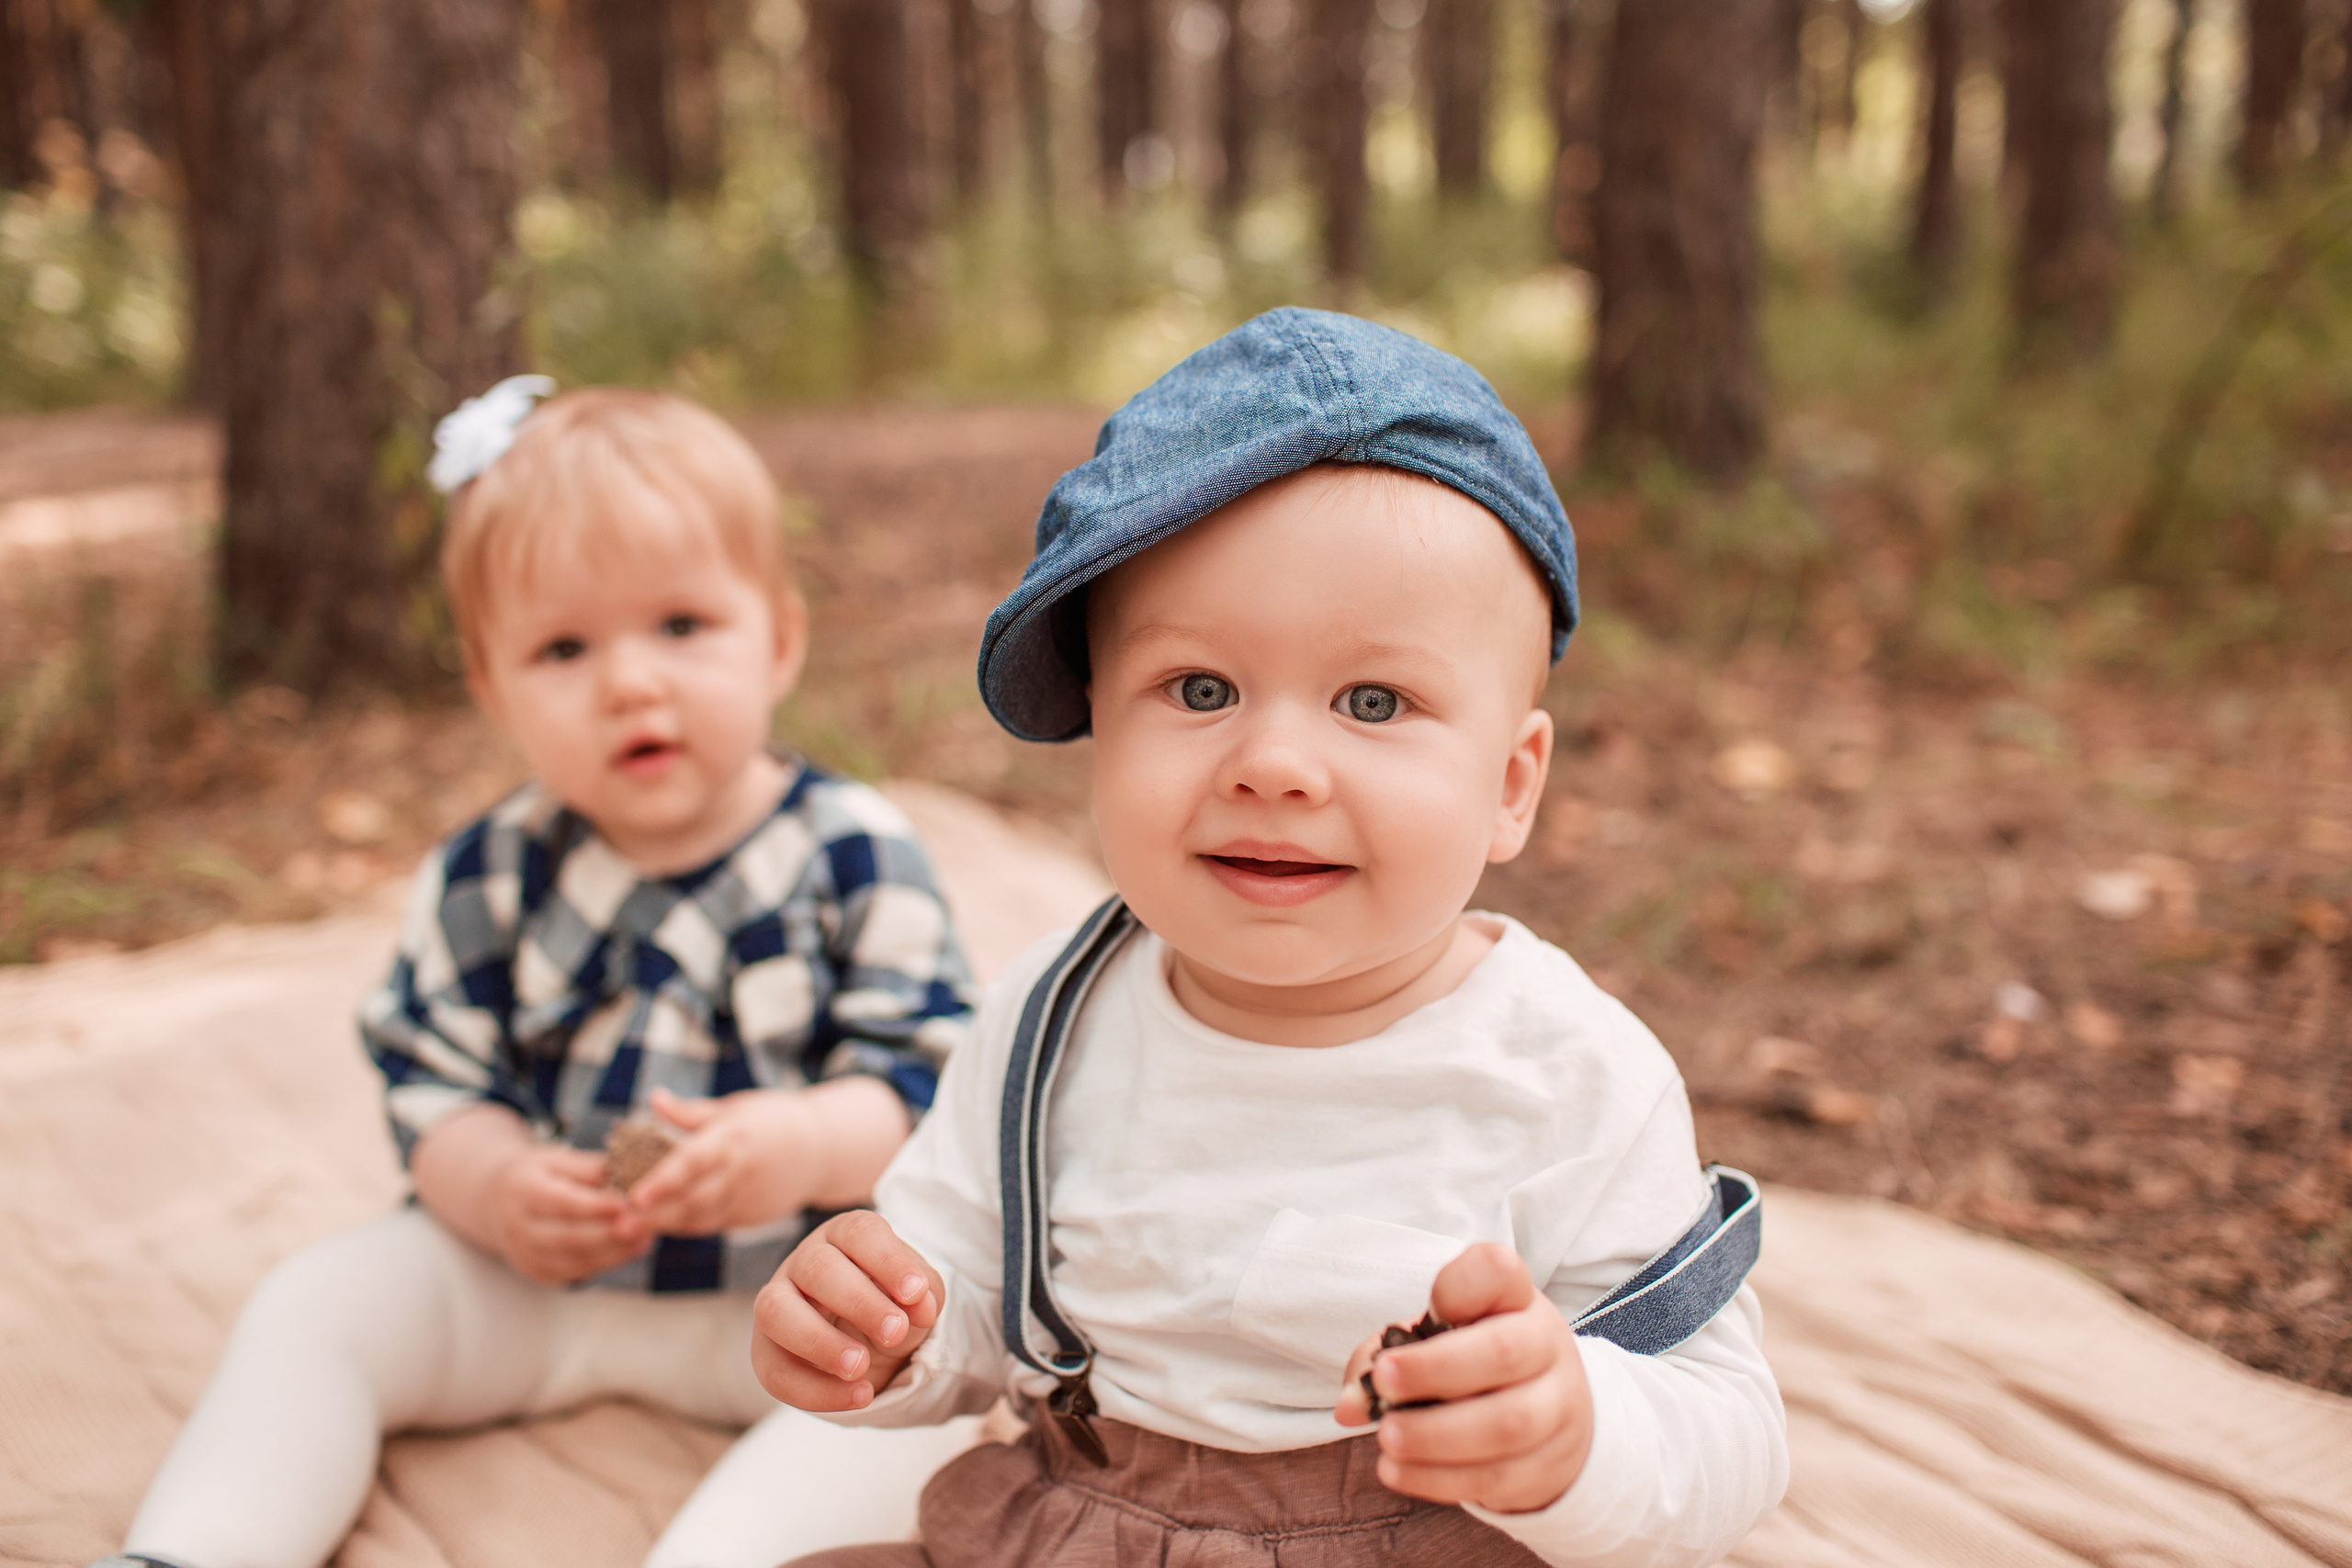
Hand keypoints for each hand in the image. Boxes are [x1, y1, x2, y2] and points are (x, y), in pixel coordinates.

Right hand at [488, 1143, 651, 1284]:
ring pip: (575, 1259)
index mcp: (521, 1190)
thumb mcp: (556, 1159)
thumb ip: (590, 1167)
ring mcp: (525, 1255)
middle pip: (568, 1237)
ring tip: (647, 1237)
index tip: (625, 1203)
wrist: (495, 1202)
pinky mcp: (537, 1272)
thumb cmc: (536, 1175)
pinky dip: (606, 1262)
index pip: (560, 1202)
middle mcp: (518, 1227)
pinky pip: (576, 1272)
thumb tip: (629, 1172)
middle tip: (644, 1225)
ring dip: (614, 1251)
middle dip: (609, 1233)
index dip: (594, 1206)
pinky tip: (631, 1249)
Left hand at [626, 1086, 825, 1234]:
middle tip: (618, 1223)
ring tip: (629, 1227)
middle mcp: (742, 1171)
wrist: (823, 1148)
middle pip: (693, 1200)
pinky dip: (685, 1226)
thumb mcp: (736, 1107)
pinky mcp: (752, 1216)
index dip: (663, 1181)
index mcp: (735, 1138)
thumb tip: (654, 1098)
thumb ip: (691, 1112)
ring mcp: (749, 1197)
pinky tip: (660, 1224)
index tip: (632, 1195)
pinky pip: (713, 1225)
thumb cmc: (772, 1120)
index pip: (693, 1162)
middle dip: (654, 1214)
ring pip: (701, 1218)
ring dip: (665, 1225)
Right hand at [752, 1210, 942, 1412]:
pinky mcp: (765, 1350)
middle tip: (894, 1331)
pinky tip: (859, 1396)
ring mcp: (776, 1302)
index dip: (888, 1260)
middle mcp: (804, 1261)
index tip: (916, 1292)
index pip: (860, 1233)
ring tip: (860, 1366)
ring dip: (819, 1342)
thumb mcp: (917, 1296)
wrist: (870, 1342)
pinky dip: (816, 1390)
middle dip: (858, 1302)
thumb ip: (924, 1294)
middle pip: (817, 1267)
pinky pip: (776, 1371)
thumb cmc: (892, 1303)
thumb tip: (922, 1306)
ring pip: (776, 1311)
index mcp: (844, 1235)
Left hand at [1335, 1242, 1593, 1513]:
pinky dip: (1438, 1479)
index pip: (1499, 1271)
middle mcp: (1545, 1345)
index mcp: (1515, 1299)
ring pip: (1506, 1424)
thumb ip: (1388, 1354)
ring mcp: (1557, 1408)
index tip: (1431, 1306)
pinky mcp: (1547, 1465)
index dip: (1462, 1285)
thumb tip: (1350, 1404)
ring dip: (1435, 1435)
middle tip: (1383, 1382)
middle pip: (1504, 1352)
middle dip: (1435, 1369)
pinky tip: (1398, 1470)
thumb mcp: (1439, 1337)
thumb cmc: (1476, 1360)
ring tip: (1387, 1437)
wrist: (1552, 1419)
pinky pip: (1496, 1477)